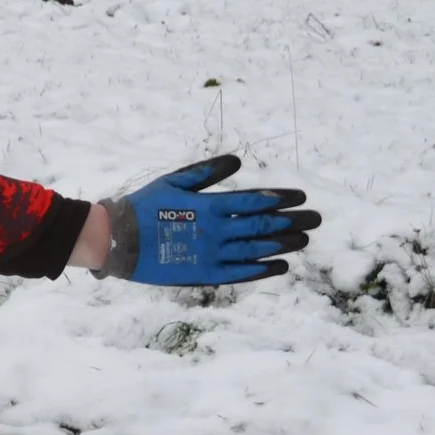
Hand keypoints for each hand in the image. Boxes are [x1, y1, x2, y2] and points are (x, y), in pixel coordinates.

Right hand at [102, 155, 318, 284]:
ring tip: (304, 239)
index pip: (255, 201)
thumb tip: (238, 161)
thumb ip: (207, 172)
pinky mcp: (205, 273)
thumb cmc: (144, 206)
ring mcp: (213, 254)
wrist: (118, 240)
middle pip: (264, 225)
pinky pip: (241, 272)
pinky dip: (263, 269)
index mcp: (210, 205)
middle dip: (293, 220)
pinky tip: (280, 265)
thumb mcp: (174, 181)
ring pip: (258, 249)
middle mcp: (217, 230)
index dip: (281, 198)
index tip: (301, 197)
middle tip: (316, 219)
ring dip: (284, 244)